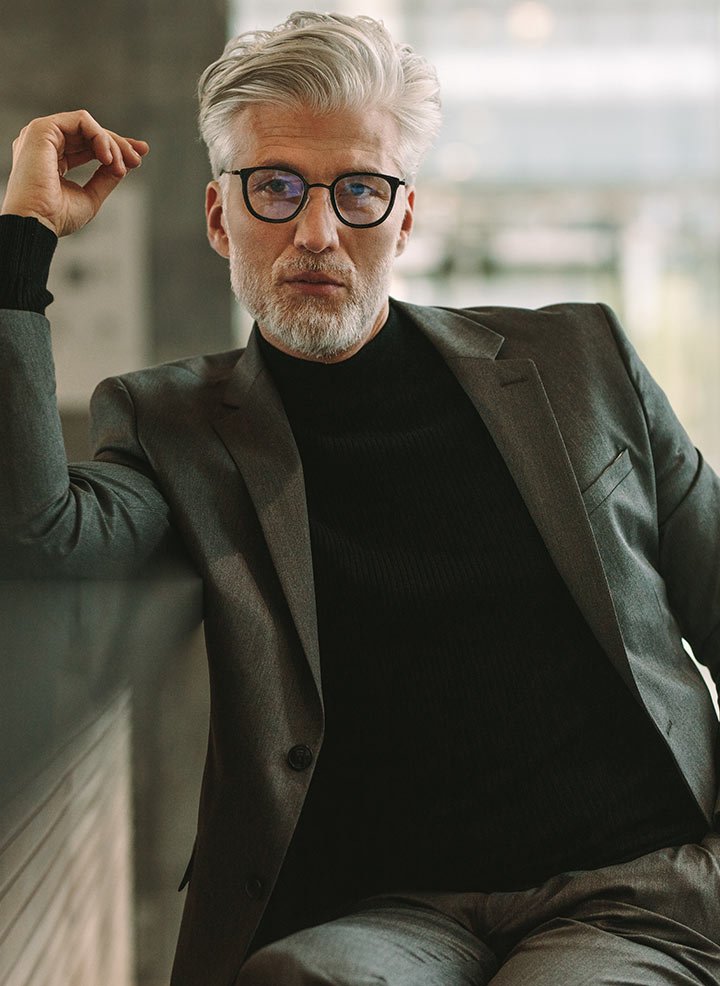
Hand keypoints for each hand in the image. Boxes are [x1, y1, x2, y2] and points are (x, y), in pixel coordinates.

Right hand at [1, 110, 148, 236]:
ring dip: (111, 143)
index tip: (137, 159)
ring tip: (120, 166)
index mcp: (52, 159)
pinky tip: (107, 158)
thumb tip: (123, 165)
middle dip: (118, 144)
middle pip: (89, 134)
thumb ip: (105, 178)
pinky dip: (100, 136)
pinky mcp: (42, 129)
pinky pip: (81, 120)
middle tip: (137, 159)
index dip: (115, 149)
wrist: (36, 223)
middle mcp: (45, 144)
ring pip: (88, 126)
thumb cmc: (56, 217)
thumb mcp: (90, 196)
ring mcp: (42, 135)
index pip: (87, 145)